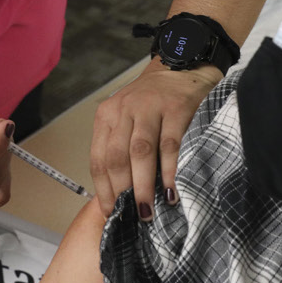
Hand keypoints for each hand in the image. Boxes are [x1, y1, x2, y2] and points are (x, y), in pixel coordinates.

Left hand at [90, 59, 220, 218]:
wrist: (183, 65)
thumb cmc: (154, 101)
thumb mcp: (129, 118)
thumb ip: (121, 148)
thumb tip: (121, 195)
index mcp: (107, 116)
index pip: (98, 158)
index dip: (103, 189)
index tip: (111, 212)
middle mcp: (124, 110)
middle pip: (116, 157)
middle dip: (122, 192)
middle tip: (130, 217)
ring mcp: (150, 108)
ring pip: (140, 152)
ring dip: (142, 185)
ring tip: (147, 211)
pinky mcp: (176, 109)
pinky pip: (169, 144)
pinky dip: (168, 170)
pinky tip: (169, 190)